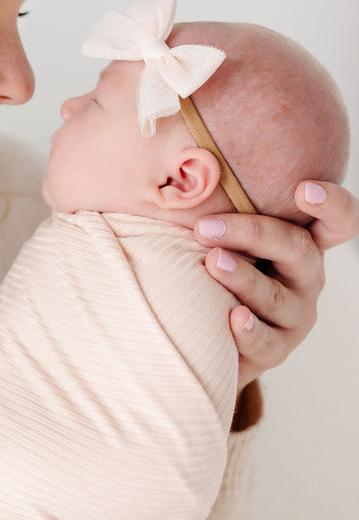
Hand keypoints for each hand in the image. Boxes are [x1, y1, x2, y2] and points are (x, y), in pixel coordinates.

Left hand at [196, 180, 358, 388]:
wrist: (209, 337)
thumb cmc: (217, 272)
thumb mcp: (225, 239)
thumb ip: (221, 213)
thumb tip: (184, 170)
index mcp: (301, 243)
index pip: (337, 221)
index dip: (331, 204)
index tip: (304, 189)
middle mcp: (306, 277)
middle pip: (297, 249)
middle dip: (251, 233)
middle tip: (205, 228)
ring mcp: (296, 314)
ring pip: (275, 295)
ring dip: (243, 277)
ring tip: (213, 263)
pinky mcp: (277, 349)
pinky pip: (266, 341)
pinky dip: (249, 329)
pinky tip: (231, 318)